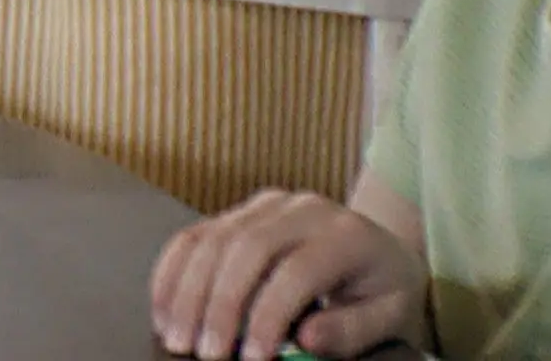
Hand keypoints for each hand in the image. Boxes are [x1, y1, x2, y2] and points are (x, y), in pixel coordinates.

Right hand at [150, 190, 423, 360]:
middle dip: (220, 306)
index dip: (269, 316)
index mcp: (346, 233)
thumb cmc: (381, 288)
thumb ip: (351, 330)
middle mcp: (302, 209)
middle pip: (247, 248)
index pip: (297, 271)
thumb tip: (305, 340)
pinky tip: (164, 309)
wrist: (377, 249)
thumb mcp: (387, 315)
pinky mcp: (237, 213)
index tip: (253, 358)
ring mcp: (264, 206)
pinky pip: (193, 235)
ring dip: (187, 292)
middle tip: (206, 353)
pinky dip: (171, 273)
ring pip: (212, 239)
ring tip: (178, 339)